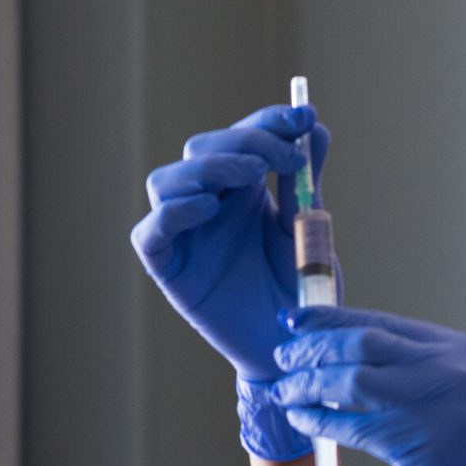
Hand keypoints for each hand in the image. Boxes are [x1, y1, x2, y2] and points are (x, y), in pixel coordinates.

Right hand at [130, 102, 337, 459]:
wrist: (291, 348)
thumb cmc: (297, 291)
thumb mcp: (308, 230)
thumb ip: (305, 183)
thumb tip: (316, 129)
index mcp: (241, 189)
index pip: (242, 136)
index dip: (268, 120)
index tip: (304, 118)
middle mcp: (207, 204)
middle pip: (201, 149)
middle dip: (244, 141)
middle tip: (284, 158)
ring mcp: (183, 234)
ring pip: (166, 180)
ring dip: (207, 168)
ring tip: (250, 177)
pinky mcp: (168, 268)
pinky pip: (150, 233)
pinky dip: (172, 214)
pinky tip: (208, 208)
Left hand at [270, 305, 465, 465]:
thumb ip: (422, 374)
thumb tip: (351, 361)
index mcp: (464, 350)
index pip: (385, 323)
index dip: (335, 319)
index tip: (298, 319)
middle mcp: (454, 368)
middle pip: (364, 343)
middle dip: (315, 347)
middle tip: (284, 356)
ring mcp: (439, 404)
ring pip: (354, 381)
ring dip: (309, 384)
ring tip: (284, 391)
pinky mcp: (424, 445)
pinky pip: (357, 427)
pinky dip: (322, 422)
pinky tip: (303, 421)